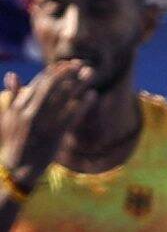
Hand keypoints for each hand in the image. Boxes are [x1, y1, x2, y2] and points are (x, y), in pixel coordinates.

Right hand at [2, 63, 95, 190]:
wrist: (16, 168)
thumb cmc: (14, 142)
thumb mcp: (8, 117)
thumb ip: (13, 95)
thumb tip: (12, 74)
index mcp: (19, 106)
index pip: (38, 83)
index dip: (53, 72)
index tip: (65, 64)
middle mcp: (30, 112)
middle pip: (51, 86)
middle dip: (66, 72)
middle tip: (79, 63)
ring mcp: (42, 123)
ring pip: (63, 98)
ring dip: (78, 83)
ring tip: (89, 72)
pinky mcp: (54, 135)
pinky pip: (71, 116)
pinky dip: (83, 104)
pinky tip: (93, 95)